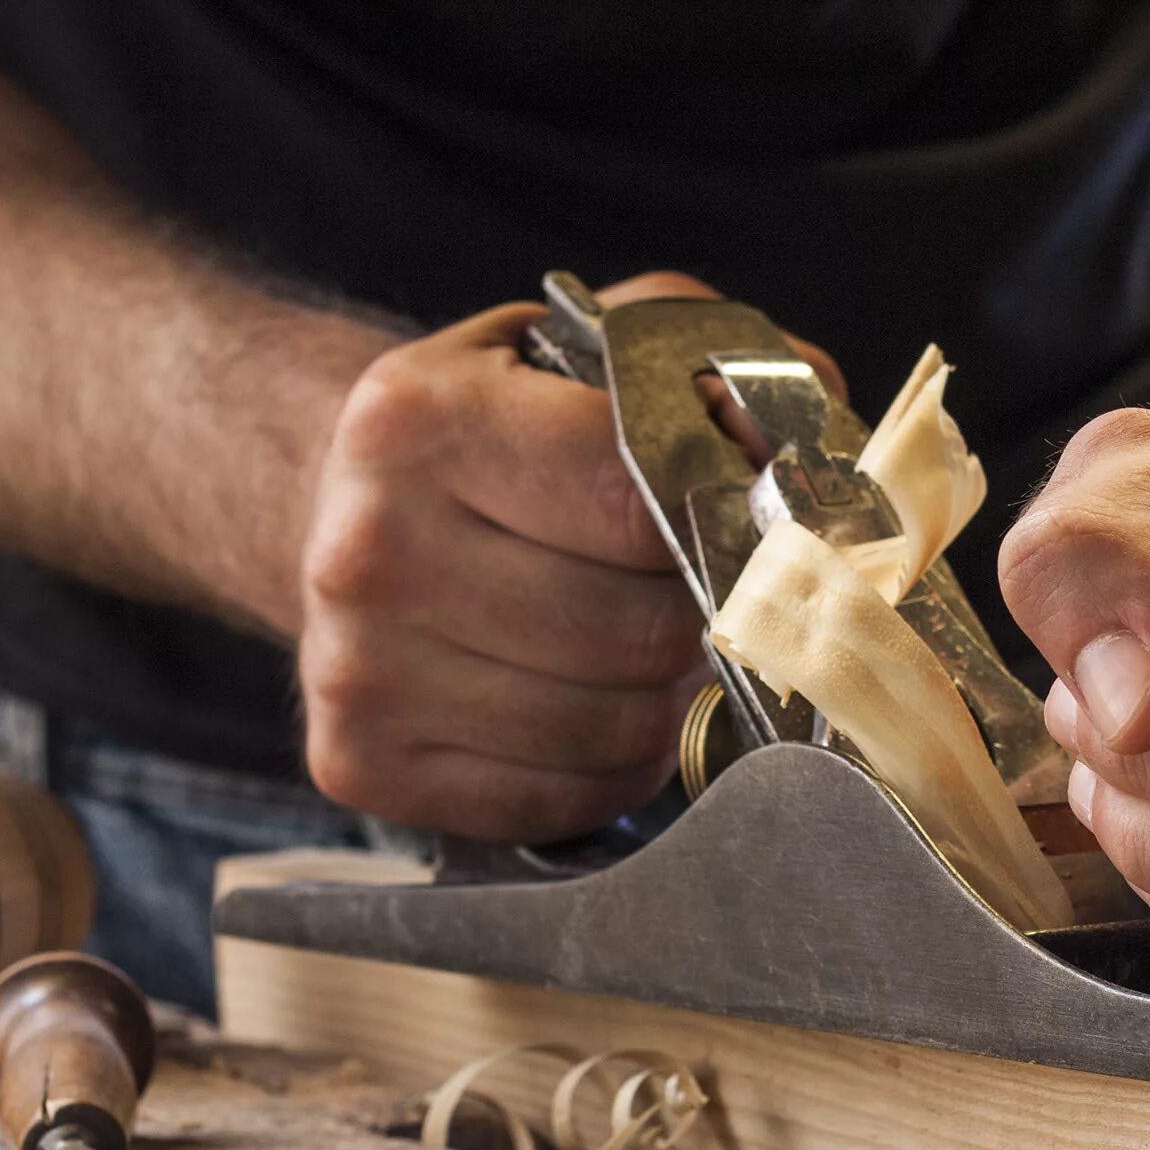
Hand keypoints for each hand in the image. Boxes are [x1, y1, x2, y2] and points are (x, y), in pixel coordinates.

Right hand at [300, 274, 828, 842]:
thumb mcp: (587, 353)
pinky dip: (614, 766)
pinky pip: (565, 796)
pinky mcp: (364, 766)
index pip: (641, 502)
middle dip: (703, 622)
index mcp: (415, 420)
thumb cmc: (496, 432)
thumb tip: (816, 466)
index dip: (728, 526)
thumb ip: (715, 375)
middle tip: (710, 598)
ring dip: (667, 700)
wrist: (333, 506)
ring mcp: (356, 671)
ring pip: (613, 729)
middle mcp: (365, 549)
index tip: (758, 530)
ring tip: (655, 651)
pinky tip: (595, 705)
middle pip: (637, 631)